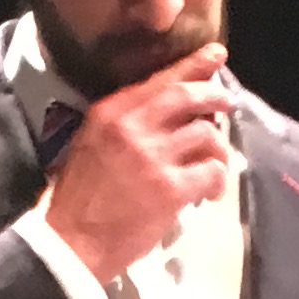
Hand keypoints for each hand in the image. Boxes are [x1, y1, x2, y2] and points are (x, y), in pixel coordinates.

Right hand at [41, 46, 235, 281]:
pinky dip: (217, 181)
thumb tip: (165, 114)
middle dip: (214, 97)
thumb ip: (123, 123)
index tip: (216, 55)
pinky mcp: (171, 188)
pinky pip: (210, 172)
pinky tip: (211, 193)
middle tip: (228, 104)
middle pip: (188, 97)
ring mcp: (154, 157)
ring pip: (206, 136)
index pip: (160, 80)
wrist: (71, 243)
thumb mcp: (89, 144)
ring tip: (216, 165)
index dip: (193, 66)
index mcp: (110, 112)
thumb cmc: (76, 199)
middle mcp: (133, 127)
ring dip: (219, 149)